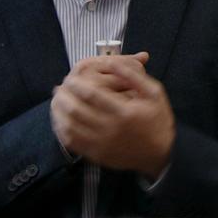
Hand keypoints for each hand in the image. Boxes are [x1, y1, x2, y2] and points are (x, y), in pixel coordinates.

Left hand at [50, 51, 173, 178]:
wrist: (160, 154)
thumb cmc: (157, 120)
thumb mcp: (153, 93)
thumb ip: (133, 75)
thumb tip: (111, 61)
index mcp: (124, 112)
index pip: (91, 94)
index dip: (76, 84)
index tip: (70, 78)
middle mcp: (110, 130)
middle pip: (76, 110)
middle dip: (64, 96)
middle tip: (60, 87)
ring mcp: (102, 145)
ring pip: (70, 127)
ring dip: (59, 112)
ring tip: (57, 101)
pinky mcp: (96, 156)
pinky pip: (72, 143)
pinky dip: (62, 130)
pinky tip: (61, 120)